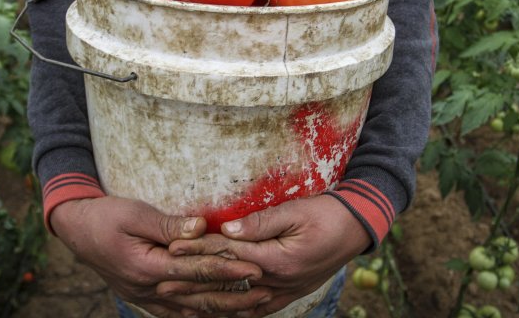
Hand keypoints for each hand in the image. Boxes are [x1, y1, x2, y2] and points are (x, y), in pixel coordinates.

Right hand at [50, 196, 272, 317]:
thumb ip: (168, 224)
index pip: (196, 271)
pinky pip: (176, 312)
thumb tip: (201, 228)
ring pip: (190, 310)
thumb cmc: (106, 216)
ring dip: (222, 310)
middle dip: (234, 296)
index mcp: (147, 267)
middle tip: (265, 291)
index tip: (254, 267)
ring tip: (251, 306)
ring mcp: (145, 297)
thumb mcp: (135, 213)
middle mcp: (147, 289)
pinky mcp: (144, 297)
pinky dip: (199, 314)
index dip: (228, 270)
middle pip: (198, 297)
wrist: (77, 230)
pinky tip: (218, 315)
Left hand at [165, 194, 371, 316]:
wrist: (356, 229)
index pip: (227, 255)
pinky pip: (256, 310)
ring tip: (180, 306)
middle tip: (162, 286)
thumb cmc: (326, 214)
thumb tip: (226, 230)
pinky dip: (234, 314)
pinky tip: (218, 315)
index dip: (198, 251)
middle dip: (192, 286)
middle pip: (226, 286)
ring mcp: (283, 292)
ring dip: (207, 304)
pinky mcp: (289, 294)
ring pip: (238, 304)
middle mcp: (277, 282)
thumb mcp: (295, 212)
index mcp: (276, 260)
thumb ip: (259, 223)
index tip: (171, 248)